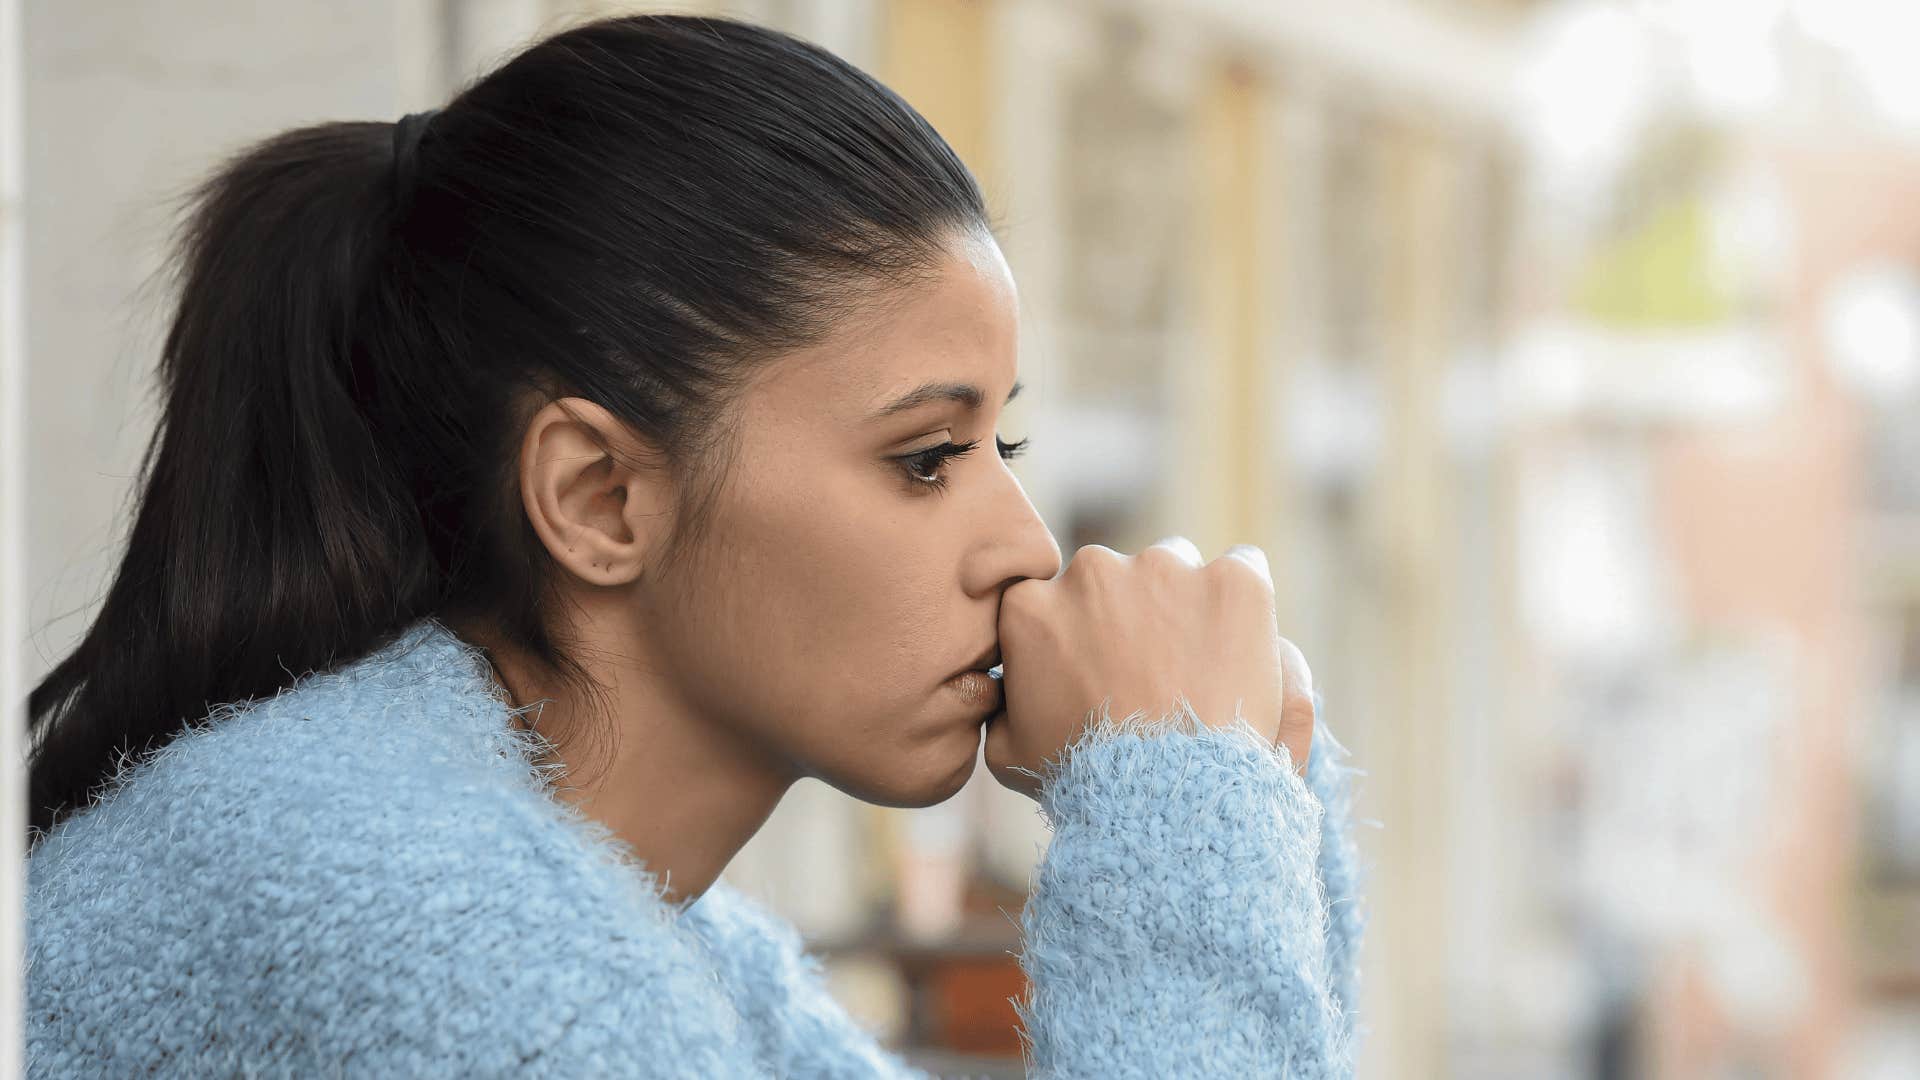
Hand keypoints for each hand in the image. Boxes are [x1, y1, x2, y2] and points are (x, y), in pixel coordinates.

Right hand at [983, 536, 1316, 800]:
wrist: (1168, 800)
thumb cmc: (1087, 783)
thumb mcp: (1010, 753)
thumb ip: (1002, 706)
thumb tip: (1005, 691)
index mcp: (1032, 605)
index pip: (1057, 598)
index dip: (1084, 632)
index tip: (1105, 666)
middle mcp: (1092, 571)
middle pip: (1119, 576)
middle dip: (1135, 612)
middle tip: (1156, 672)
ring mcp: (1165, 569)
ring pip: (1177, 567)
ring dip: (1186, 604)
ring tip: (1203, 668)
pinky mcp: (1232, 581)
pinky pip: (1243, 567)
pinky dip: (1242, 602)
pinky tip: (1243, 647)